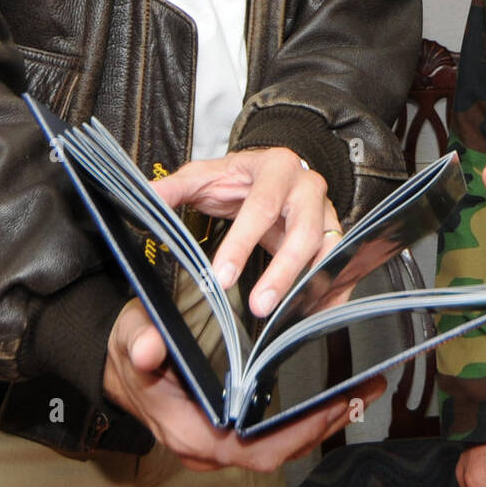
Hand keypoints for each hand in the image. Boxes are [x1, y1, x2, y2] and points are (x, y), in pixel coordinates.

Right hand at [103, 298, 384, 470]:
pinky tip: (332, 397)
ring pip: (278, 446)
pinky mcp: (229, 432)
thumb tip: (148, 347)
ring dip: (320, 423)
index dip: (293, 434)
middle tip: (362, 394)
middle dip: (321, 427)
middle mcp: (208, 447)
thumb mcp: (131, 337)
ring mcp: (220, 444)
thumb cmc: (131, 350)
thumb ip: (140, 342)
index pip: (251, 447)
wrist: (120, 366)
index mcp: (189, 431)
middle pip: (275, 452)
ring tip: (361, 393)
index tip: (329, 409)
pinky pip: (273, 436)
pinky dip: (305, 420)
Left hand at [152, 147, 340, 315]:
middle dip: (282, 273)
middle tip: (258, 307)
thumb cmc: (240, 177)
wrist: (276, 171)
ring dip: (310, 286)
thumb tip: (145, 196)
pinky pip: (340, 266)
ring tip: (288, 318)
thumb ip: (175, 187)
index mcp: (276, 168)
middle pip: (303, 233)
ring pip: (327, 251)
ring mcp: (327, 212)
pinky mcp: (336, 235)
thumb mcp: (205, 175)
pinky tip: (314, 315)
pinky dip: (331, 292)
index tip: (221, 277)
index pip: (262, 206)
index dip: (242, 243)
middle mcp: (308, 188)